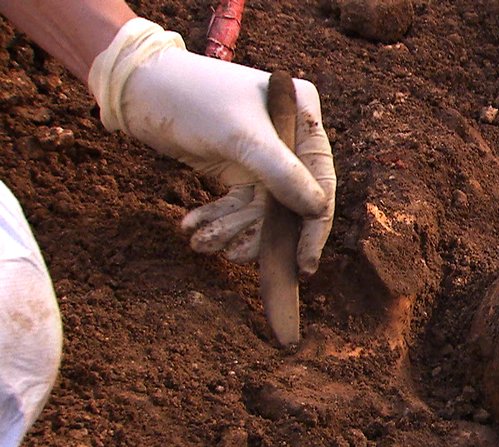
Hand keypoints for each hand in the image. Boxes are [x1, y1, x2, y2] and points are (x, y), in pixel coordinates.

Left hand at [88, 19, 335, 273]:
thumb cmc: (192, 100)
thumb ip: (284, 174)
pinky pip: (237, 204)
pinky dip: (218, 220)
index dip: (314, 227)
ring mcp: (263, 153)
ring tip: (201, 243)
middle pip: (291, 201)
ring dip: (232, 230)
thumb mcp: (240, 138)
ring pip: (260, 209)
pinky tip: (192, 228)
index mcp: (303, 115)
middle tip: (236, 257)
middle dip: (260, 232)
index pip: (320, 179)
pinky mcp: (237, 166)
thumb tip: (318, 211)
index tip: (303, 265)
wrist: (136, 86)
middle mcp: (289, 135)